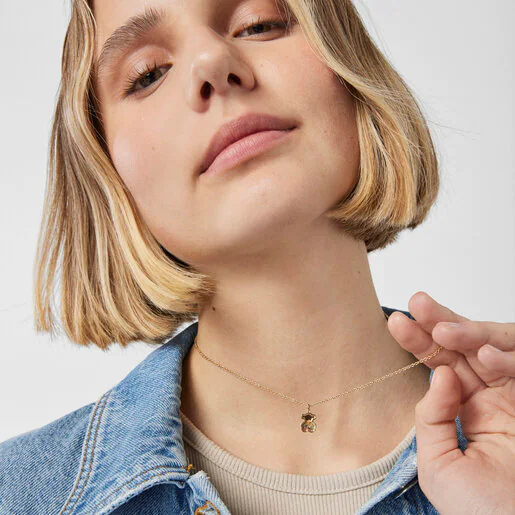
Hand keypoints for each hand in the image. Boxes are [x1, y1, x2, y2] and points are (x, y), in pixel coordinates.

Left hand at [387, 291, 514, 514]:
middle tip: (416, 303)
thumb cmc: (477, 511)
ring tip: (443, 330)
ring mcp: (512, 398)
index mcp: (462, 409)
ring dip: (467, 334)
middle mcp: (488, 399)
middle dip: (438, 323)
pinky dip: (504, 360)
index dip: (418, 342)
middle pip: (461, 349)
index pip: (438, 365)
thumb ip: (431, 417)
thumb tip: (438, 373)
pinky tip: (483, 355)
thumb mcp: (437, 463)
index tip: (396, 320)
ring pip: (490, 352)